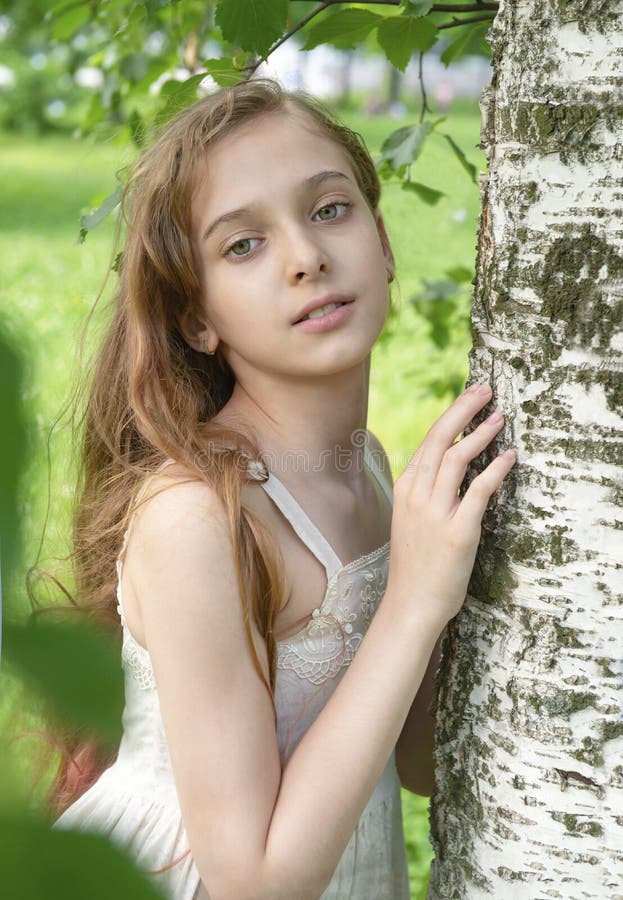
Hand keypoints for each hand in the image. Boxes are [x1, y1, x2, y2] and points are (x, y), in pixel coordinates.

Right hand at [386, 383, 515, 629]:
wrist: (411, 603)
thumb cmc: (416, 563)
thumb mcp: (410, 519)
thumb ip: (425, 491)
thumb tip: (447, 464)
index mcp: (405, 489)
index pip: (428, 442)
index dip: (451, 415)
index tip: (471, 398)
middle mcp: (416, 496)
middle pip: (439, 440)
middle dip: (463, 410)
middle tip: (485, 390)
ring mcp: (434, 514)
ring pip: (456, 459)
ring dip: (480, 434)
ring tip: (500, 418)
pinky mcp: (457, 533)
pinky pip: (478, 491)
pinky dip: (495, 470)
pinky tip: (509, 457)